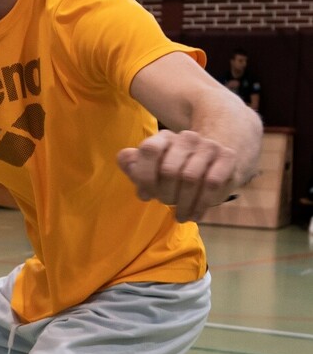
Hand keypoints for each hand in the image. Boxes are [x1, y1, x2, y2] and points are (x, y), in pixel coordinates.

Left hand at [117, 130, 240, 222]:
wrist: (213, 163)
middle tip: (167, 204)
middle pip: (169, 170)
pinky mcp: (227, 157)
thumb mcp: (151, 168)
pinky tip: (195, 215)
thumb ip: (133, 164)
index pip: (149, 150)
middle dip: (165, 194)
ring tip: (181, 215)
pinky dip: (201, 204)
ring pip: (190, 178)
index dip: (144, 176)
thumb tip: (126, 159)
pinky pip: (212, 184)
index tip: (145, 195)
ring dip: (183, 203)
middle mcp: (186, 138)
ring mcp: (208, 146)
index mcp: (163, 138)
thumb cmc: (175, 170)